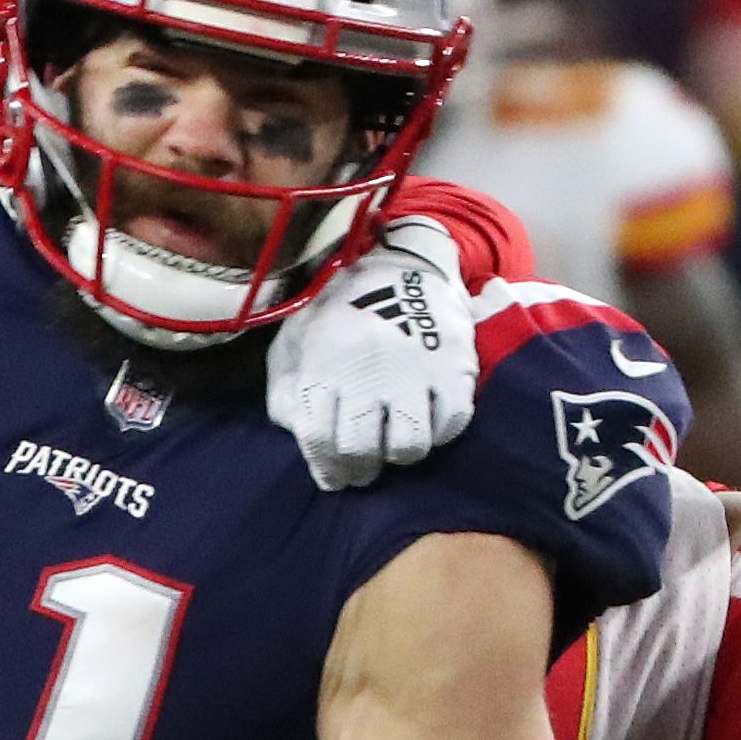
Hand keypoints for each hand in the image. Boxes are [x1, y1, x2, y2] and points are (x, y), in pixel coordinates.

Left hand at [269, 215, 478, 488]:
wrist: (403, 263)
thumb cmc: (343, 310)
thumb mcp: (299, 338)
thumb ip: (286, 386)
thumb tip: (294, 430)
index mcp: (326, 363)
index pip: (319, 438)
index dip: (326, 468)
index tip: (335, 477)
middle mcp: (368, 371)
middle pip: (361, 449)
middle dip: (359, 471)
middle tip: (364, 470)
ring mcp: (414, 371)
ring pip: (408, 447)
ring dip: (400, 454)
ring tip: (395, 444)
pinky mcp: (454, 368)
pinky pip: (450, 424)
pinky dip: (440, 432)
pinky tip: (428, 422)